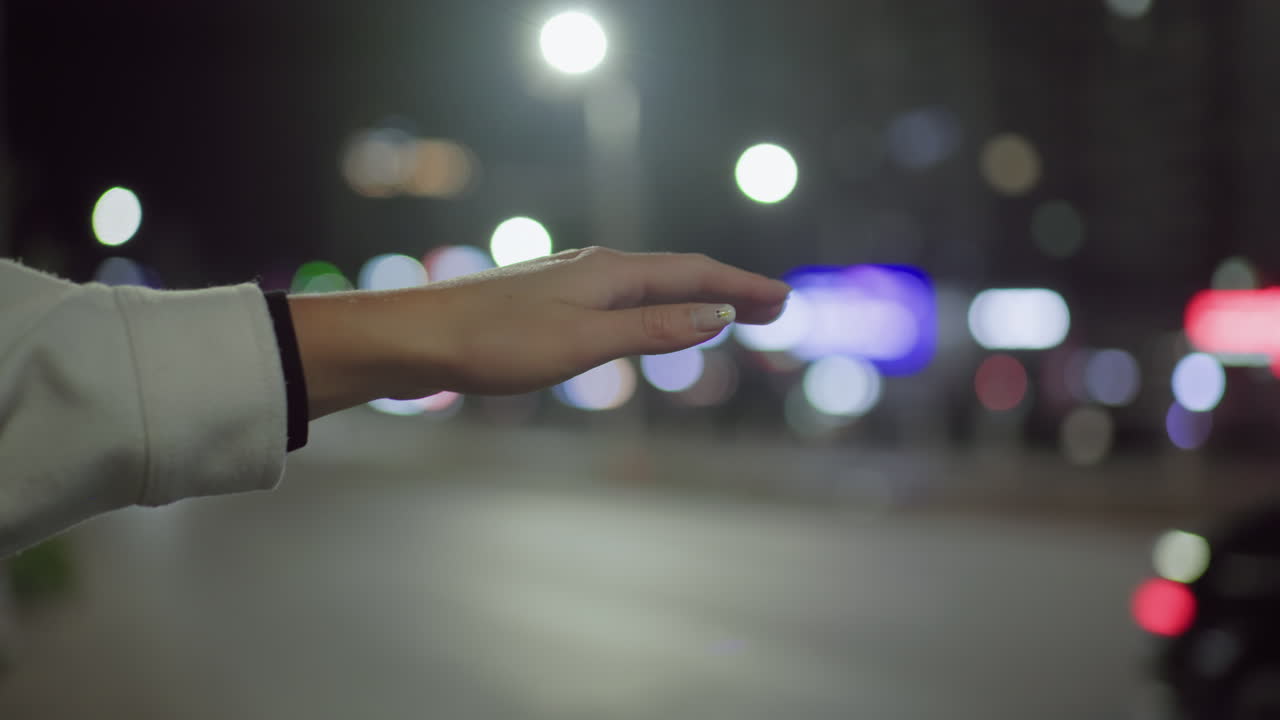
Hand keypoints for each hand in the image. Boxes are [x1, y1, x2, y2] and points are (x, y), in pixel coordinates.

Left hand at [288, 247, 789, 417]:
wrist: (417, 338)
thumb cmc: (495, 342)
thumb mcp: (583, 341)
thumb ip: (650, 329)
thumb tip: (717, 315)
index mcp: (610, 272)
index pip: (694, 273)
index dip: (741, 286)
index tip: (782, 299)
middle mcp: (595, 269)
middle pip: (677, 277)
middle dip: (728, 291)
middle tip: (772, 308)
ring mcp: (571, 285)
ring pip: (649, 289)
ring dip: (694, 302)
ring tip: (727, 317)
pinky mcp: (549, 306)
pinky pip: (623, 303)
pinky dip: (657, 313)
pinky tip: (650, 326)